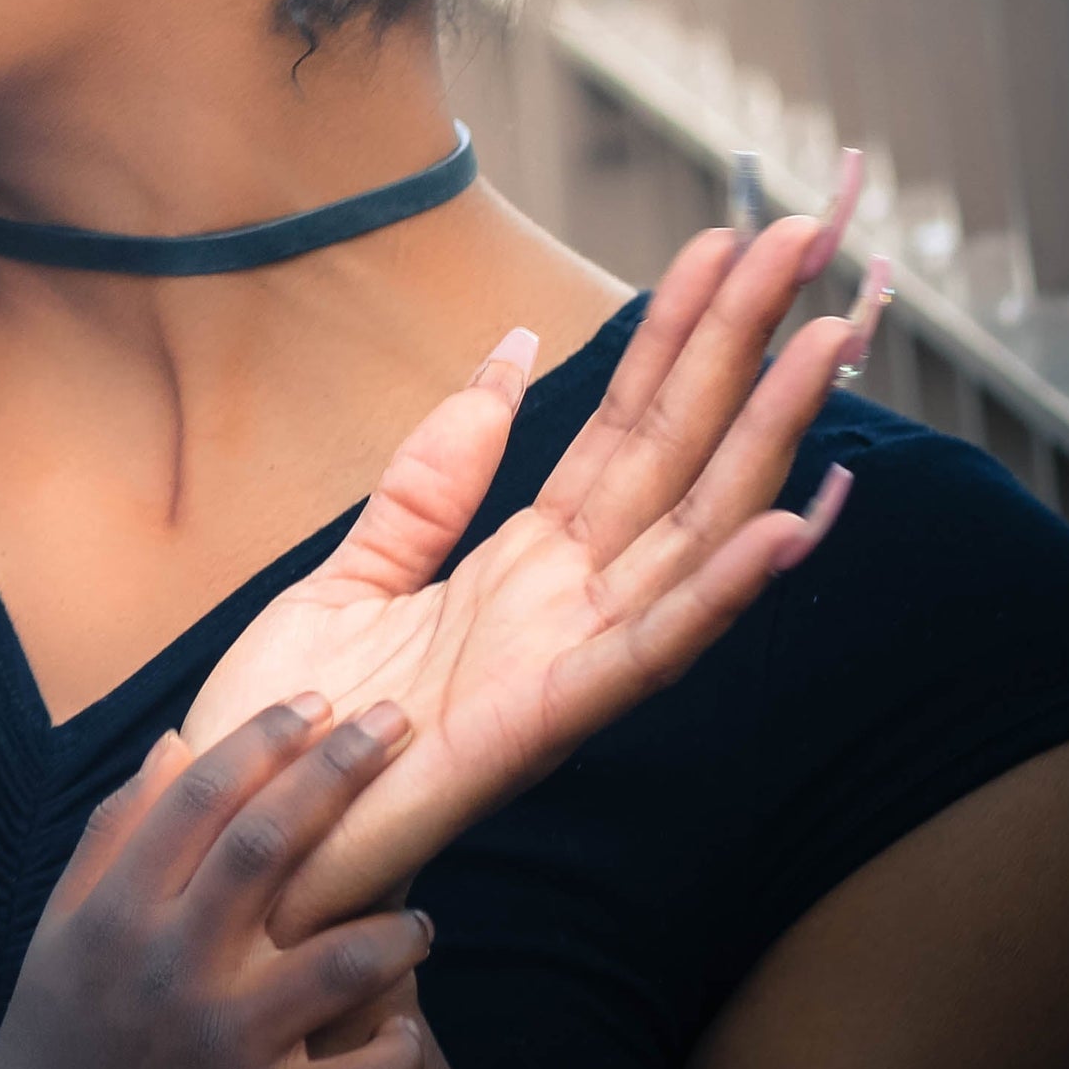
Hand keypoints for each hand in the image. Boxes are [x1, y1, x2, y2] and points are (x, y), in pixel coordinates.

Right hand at [0, 696, 435, 1068]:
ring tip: (419, 921)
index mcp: (120, 909)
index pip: (201, 797)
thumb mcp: (65, 916)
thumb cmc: (57, 1019)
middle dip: (340, 776)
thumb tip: (177, 741)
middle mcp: (171, 966)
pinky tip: (407, 1032)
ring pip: (339, 965)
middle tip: (397, 727)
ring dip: (396, 932)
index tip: (317, 702)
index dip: (264, 740)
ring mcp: (218, 1047)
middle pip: (271, 848)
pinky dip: (396, 1055)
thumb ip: (119, 828)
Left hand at [186, 188, 873, 943]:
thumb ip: (432, 478)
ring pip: (689, 531)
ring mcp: (566, 662)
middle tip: (806, 238)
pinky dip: (719, 591)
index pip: (624, 426)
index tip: (729, 242)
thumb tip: (510, 356)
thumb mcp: (352, 571)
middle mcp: (566, 605)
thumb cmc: (294, 722)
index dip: (677, 334)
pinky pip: (648, 649)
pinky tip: (789, 528)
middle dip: (740, 347)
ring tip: (828, 346)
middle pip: (675, 453)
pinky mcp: (545, 723)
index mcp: (524, 564)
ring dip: (763, 440)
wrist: (240, 830)